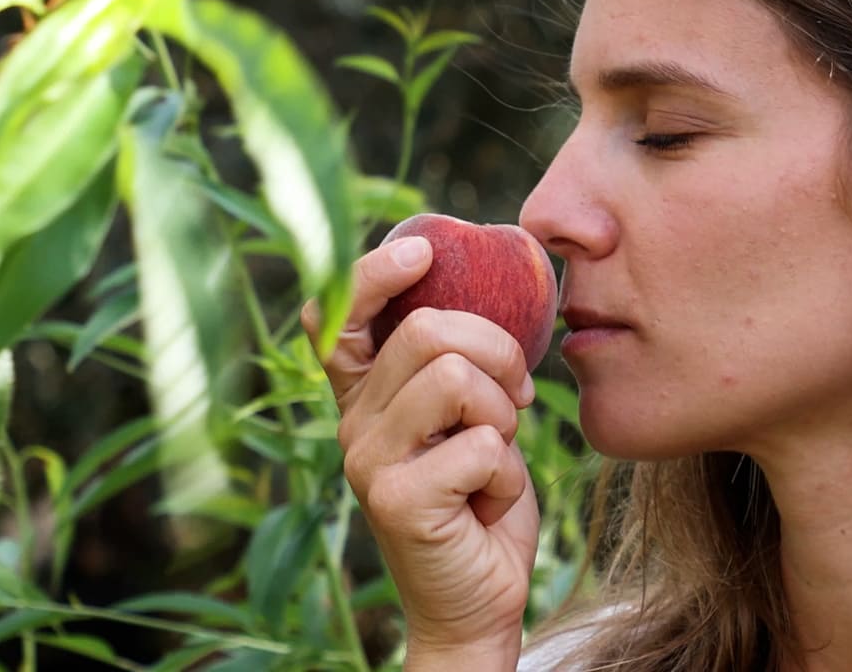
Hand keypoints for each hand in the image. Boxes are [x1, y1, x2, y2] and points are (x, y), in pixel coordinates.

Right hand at [302, 235, 539, 659]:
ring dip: (502, 414)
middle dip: (495, 351)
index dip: (374, 272)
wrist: (480, 598)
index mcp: (365, 395)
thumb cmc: (479, 499)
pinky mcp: (397, 501)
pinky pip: (479, 446)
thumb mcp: (465, 418)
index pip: (336, 313)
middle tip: (515, 398)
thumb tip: (491, 285)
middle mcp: (353, 423)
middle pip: (425, 331)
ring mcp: (368, 462)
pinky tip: (489, 501)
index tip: (422, 253)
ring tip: (496, 452)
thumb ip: (455, 363)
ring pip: (453, 378)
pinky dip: (508, 472)